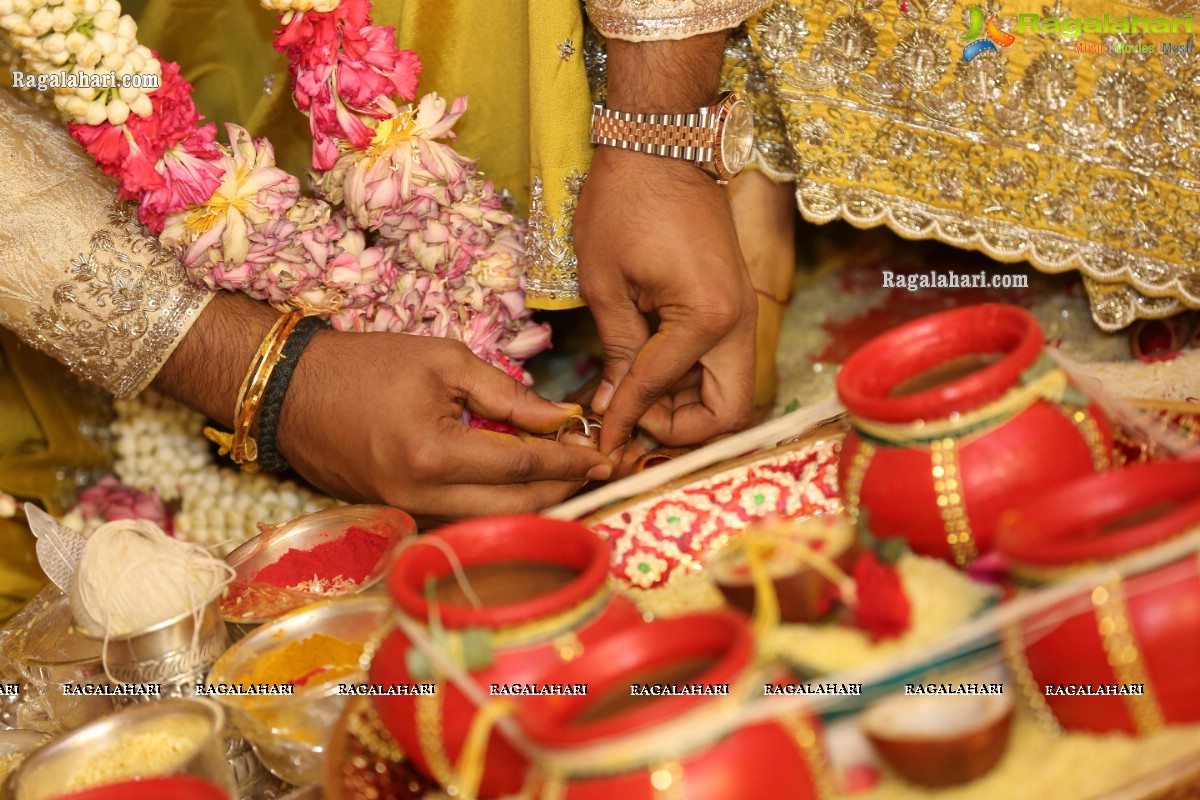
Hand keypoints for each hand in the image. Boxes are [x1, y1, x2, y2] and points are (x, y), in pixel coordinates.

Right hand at [278, 331, 612, 517]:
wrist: (290, 391)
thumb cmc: (366, 364)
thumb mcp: (444, 362)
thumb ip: (508, 394)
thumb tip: (561, 418)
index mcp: (432, 453)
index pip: (520, 466)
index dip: (566, 461)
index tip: (600, 454)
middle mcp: (419, 496)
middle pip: (512, 508)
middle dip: (559, 491)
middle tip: (590, 469)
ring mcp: (405, 513)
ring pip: (488, 522)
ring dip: (530, 502)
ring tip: (561, 474)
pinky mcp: (397, 516)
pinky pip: (460, 518)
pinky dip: (494, 503)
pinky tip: (515, 482)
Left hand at [575, 145, 756, 453]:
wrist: (661, 144)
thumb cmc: (624, 203)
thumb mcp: (605, 284)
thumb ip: (617, 353)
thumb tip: (613, 407)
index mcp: (707, 317)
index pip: (661, 390)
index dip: (625, 420)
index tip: (599, 439)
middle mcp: (739, 321)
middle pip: (728, 412)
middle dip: (680, 430)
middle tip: (631, 422)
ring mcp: (743, 311)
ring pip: (728, 391)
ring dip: (684, 407)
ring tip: (630, 397)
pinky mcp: (735, 302)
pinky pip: (720, 362)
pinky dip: (689, 379)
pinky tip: (646, 372)